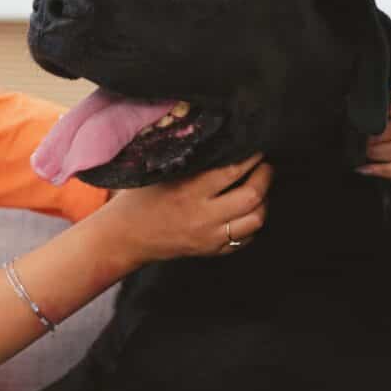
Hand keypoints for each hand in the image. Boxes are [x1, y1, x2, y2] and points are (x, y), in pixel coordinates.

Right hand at [95, 153, 271, 266]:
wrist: (124, 238)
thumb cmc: (138, 200)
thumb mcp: (159, 174)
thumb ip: (189, 160)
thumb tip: (217, 139)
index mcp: (189, 191)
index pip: (233, 171)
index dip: (251, 157)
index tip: (257, 147)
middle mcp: (203, 216)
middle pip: (252, 197)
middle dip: (265, 177)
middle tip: (265, 166)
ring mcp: (209, 237)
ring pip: (255, 220)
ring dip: (263, 202)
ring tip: (259, 189)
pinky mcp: (211, 251)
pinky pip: (245, 240)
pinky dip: (251, 225)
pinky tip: (246, 212)